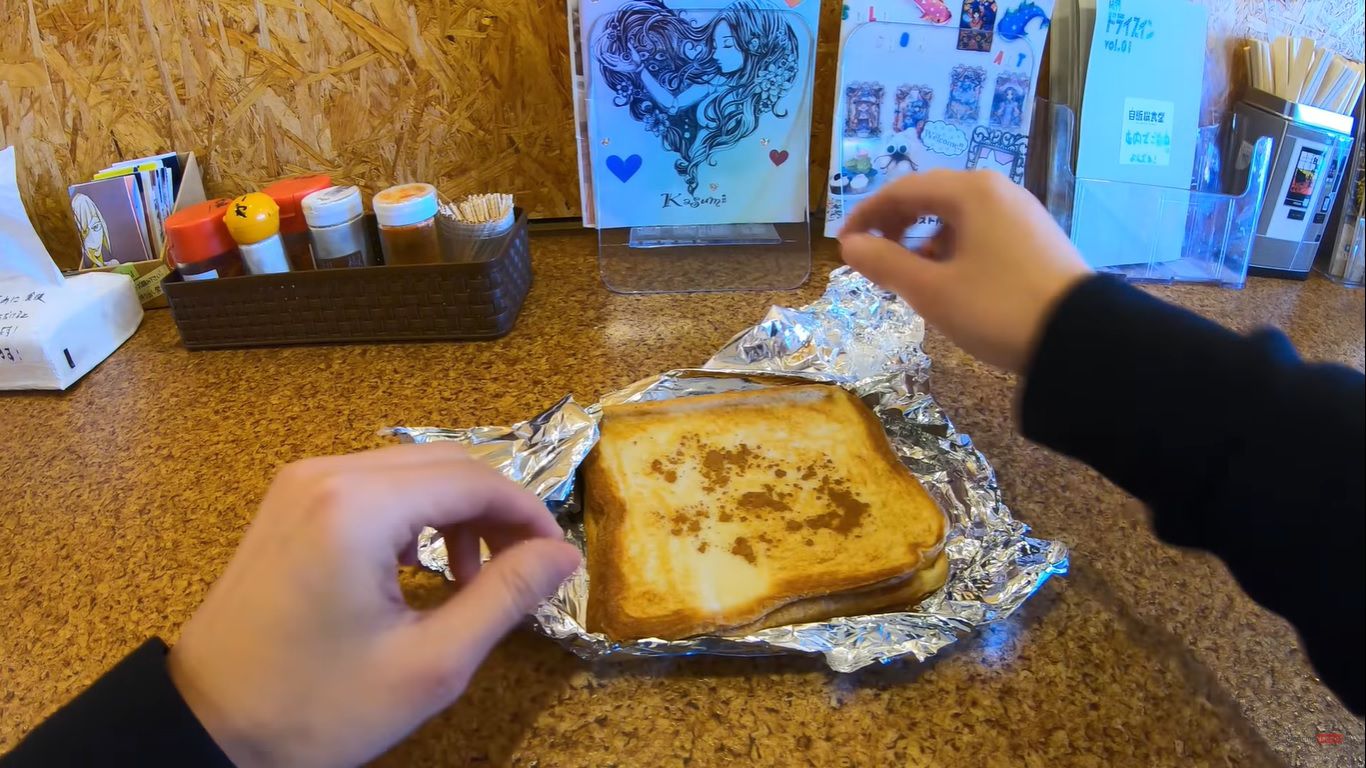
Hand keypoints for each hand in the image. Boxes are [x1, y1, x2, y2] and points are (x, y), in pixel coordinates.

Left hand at [167, 444, 579, 766]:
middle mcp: (327, 473)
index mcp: (358, 507)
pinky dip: (413, 514)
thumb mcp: (429, 664)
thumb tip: (563, 554)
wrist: (204, 727)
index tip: (555, 559)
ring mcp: (301, 482)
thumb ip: (504, 597)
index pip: (475, 479)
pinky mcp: (289, 500)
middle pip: (446, 463)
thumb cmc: (315, 707)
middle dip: (496, 510)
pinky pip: (373, 484)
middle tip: (521, 570)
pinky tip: (418, 566)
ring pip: (412, 470)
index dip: (528, 514)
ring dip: (455, 512)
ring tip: (468, 580)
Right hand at [839, 169, 1090, 371]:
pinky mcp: (1036, 239)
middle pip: (932, 197)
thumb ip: (885, 263)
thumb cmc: (997, 309)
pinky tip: (952, 281)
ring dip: (925, 240)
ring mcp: (1022, 214)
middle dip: (896, 225)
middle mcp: (998, 191)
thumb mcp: (932, 291)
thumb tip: (851, 245)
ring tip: (912, 277)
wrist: (1080, 340)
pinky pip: (982, 231)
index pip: (903, 189)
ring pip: (958, 216)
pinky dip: (954, 248)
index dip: (867, 214)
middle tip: (874, 259)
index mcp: (971, 192)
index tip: (844, 244)